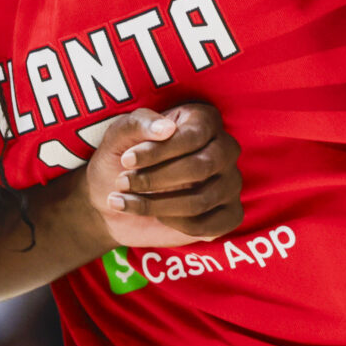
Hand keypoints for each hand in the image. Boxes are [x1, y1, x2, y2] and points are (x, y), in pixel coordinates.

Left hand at [88, 104, 243, 247]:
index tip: (126, 161)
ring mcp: (231, 182)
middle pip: (200, 167)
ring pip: (200, 200)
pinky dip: (174, 224)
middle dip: (155, 179)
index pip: (192, 136)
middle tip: (122, 183)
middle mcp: (225, 148)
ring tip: (125, 201)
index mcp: (204, 120)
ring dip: (156, 204)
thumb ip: (140, 124)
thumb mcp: (120, 134)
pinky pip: (207, 225)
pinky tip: (155, 215)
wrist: (114, 196)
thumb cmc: (123, 159)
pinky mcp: (229, 214)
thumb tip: (166, 128)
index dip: (158, 151)